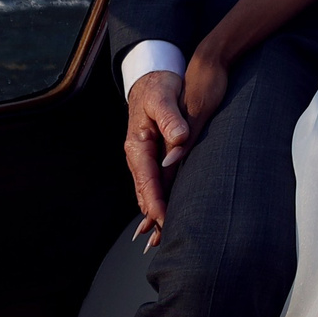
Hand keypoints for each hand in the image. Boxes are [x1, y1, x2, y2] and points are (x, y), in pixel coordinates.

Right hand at [123, 68, 195, 246]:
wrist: (151, 76)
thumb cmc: (159, 86)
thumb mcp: (164, 97)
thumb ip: (172, 119)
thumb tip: (180, 141)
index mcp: (138, 144)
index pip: (147, 180)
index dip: (155, 202)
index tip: (165, 220)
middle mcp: (137, 154)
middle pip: (145, 192)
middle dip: (153, 217)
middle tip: (164, 241)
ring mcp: (143, 157)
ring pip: (148, 191)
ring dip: (154, 213)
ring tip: (162, 237)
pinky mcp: (152, 156)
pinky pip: (153, 183)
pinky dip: (157, 201)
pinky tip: (163, 215)